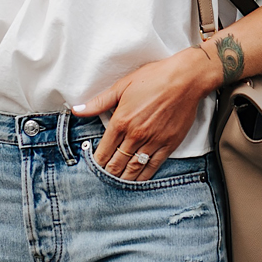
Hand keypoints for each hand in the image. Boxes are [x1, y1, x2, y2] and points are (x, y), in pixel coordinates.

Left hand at [74, 47, 218, 179]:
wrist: (185, 79)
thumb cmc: (154, 78)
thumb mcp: (122, 86)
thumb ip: (98, 102)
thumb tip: (76, 110)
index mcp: (121, 121)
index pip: (104, 151)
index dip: (97, 162)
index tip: (94, 167)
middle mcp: (135, 135)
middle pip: (117, 163)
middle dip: (108, 173)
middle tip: (103, 179)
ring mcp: (153, 141)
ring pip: (134, 168)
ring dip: (124, 178)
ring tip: (117, 183)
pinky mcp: (169, 144)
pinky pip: (153, 166)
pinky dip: (144, 176)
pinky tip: (138, 180)